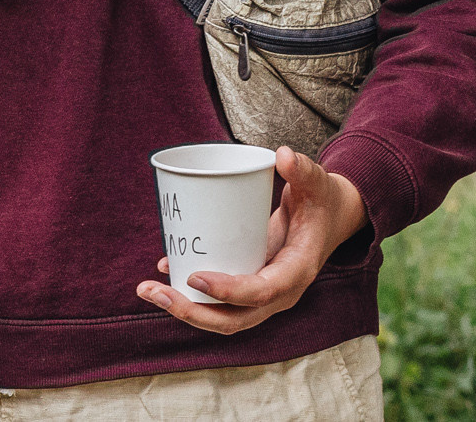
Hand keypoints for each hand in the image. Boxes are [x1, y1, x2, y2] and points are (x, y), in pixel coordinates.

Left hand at [138, 149, 366, 332]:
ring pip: (223, 316)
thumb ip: (302, 169)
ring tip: (145, 289)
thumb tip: (282, 156)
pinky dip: (189, 292)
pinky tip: (161, 271)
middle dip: (191, 311)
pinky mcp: (249, 284)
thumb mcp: (317, 183)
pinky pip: (218, 300)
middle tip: (151, 291)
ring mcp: (263, 295)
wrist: (330, 218)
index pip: (262, 292)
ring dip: (183, 308)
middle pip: (235, 318)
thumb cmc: (320, 201)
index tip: (194, 278)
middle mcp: (280, 293)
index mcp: (297, 271)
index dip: (228, 291)